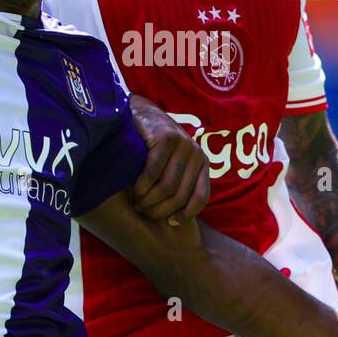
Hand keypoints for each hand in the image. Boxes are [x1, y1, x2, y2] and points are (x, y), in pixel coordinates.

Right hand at [127, 94, 209, 225]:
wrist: (140, 114)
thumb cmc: (154, 147)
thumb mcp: (171, 165)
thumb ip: (177, 185)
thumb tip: (172, 221)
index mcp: (202, 163)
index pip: (201, 197)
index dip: (185, 214)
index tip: (169, 222)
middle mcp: (196, 153)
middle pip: (180, 196)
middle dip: (159, 210)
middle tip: (143, 211)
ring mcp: (183, 144)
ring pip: (167, 187)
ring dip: (149, 200)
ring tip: (137, 201)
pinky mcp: (166, 138)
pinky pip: (154, 171)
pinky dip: (142, 185)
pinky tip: (134, 188)